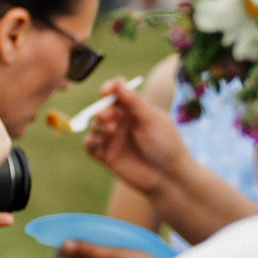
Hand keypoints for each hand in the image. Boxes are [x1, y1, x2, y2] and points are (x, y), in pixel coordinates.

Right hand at [82, 77, 192, 195]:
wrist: (168, 177)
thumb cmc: (166, 145)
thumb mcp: (152, 120)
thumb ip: (134, 101)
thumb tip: (118, 80)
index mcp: (134, 110)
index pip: (116, 94)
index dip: (109, 89)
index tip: (106, 91)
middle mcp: (122, 123)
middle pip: (102, 108)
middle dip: (103, 110)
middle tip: (108, 117)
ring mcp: (113, 139)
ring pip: (94, 125)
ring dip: (98, 125)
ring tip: (111, 131)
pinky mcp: (106, 155)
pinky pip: (90, 145)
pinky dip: (91, 141)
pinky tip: (101, 142)